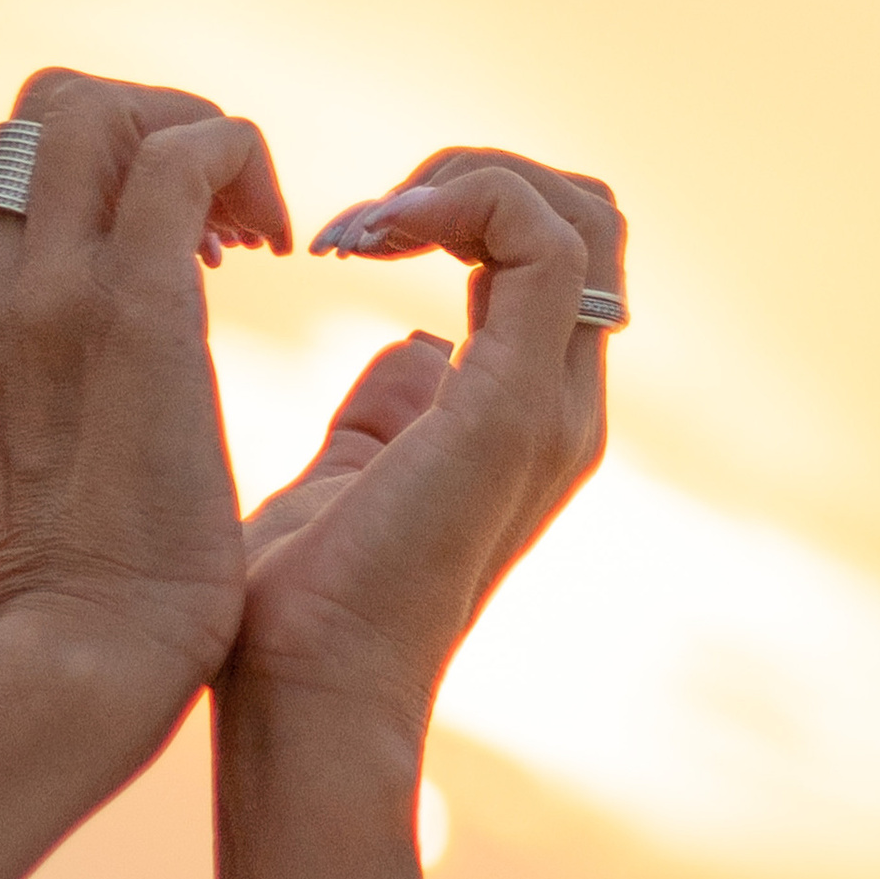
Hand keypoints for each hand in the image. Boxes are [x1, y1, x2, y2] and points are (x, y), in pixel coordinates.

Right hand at [0, 69, 291, 737]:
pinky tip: (276, 245)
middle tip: (221, 218)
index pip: (21, 161)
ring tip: (248, 232)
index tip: (184, 242)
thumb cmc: (69, 592)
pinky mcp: (131, 308)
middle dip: (157, 123)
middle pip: (56, 103)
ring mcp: (51, 293)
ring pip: (110, 109)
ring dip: (201, 135)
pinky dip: (244, 162)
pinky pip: (186, 155)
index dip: (111, 165)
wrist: (87, 653)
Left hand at [234, 146, 623, 748]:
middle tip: (362, 220)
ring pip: (579, 214)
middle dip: (475, 178)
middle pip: (585, 219)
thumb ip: (384, 415)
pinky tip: (362, 241)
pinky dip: (460, 203)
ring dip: (466, 182)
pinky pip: (538, 242)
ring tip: (361, 227)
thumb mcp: (343, 480)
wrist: (301, 699)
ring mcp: (548, 408)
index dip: (463, 208)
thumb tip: (406, 349)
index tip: (349, 235)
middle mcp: (560, 407)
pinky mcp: (513, 408)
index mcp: (523, 417)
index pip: (551, 256)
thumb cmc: (294, 618)